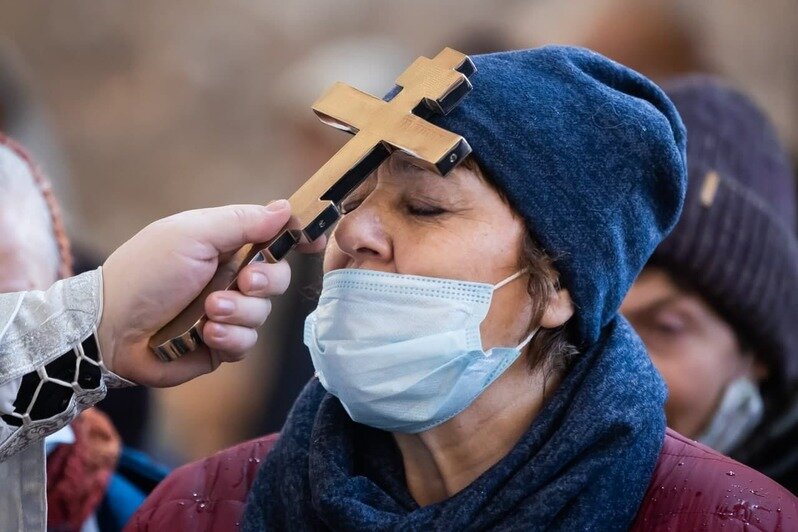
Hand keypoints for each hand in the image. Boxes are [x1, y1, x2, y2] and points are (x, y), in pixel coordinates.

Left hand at [98, 201, 323, 386]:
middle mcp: (229, 277)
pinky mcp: (220, 345)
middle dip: (265, 281)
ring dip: (240, 312)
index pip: (272, 238)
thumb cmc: (146, 272)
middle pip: (277, 277)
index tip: (310, 242)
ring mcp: (226, 312)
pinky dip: (230, 338)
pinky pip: (247, 343)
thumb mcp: (192, 235)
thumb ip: (242, 222)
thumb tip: (285, 208)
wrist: (111, 327)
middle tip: (243, 282)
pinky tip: (207, 333)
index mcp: (224, 244)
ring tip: (209, 312)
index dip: (295, 239)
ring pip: (264, 314)